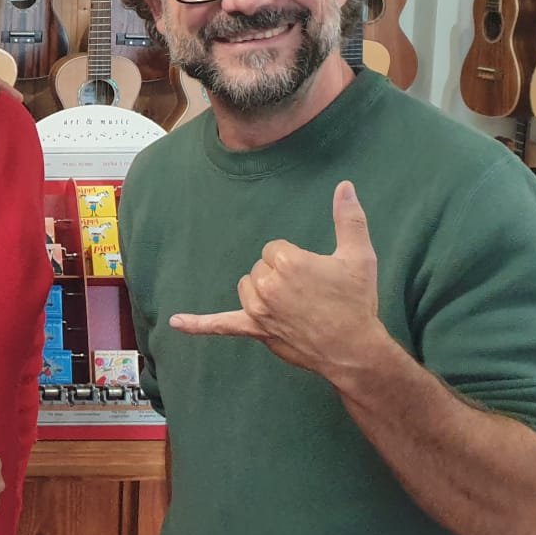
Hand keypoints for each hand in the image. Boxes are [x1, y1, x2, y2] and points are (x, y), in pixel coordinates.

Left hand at [169, 181, 382, 377]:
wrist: (353, 349)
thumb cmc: (356, 302)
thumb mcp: (359, 255)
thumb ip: (349, 218)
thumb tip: (345, 185)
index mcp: (287, 261)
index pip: (274, 249)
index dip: (295, 260)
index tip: (314, 275)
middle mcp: (266, 284)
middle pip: (260, 267)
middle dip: (280, 276)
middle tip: (309, 293)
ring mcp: (257, 309)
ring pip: (247, 287)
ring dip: (262, 292)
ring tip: (293, 305)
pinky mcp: (254, 329)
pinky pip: (221, 325)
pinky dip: (199, 325)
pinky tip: (176, 322)